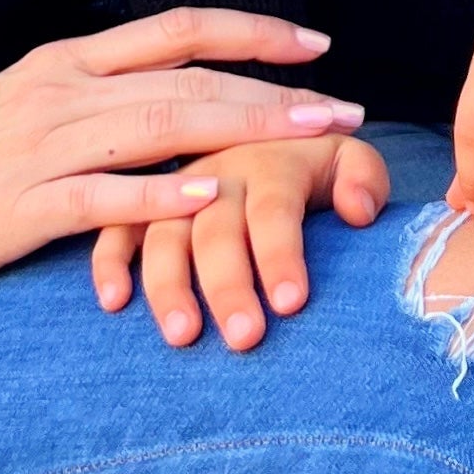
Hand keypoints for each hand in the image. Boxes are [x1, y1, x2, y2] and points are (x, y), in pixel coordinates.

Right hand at [0, 8, 362, 306]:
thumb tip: (184, 89)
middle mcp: (59, 91)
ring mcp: (39, 146)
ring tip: (310, 139)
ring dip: (244, 130)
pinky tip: (213, 192)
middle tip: (344, 110)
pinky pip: (102, 196)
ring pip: (159, 125)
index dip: (250, 31)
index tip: (317, 44)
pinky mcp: (21, 206)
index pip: (175, 28)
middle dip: (274, 91)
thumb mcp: (33, 108)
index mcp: (66, 61)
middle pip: (185, 78)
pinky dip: (161, 192)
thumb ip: (103, 94)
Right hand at [93, 130, 392, 349]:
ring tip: (183, 337)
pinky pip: (116, 229)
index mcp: (269, 158)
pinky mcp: (141, 204)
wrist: (266, 135)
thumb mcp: (347, 157)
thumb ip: (363, 177)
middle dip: (229, 286)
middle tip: (244, 339)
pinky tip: (114, 302)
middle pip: (217, 230)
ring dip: (170, 286)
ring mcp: (174, 189)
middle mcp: (217, 171)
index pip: (274, 209)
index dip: (281, 255)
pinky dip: (110, 262)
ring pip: (163, 235)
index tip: (292, 303)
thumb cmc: (313, 167)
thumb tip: (357, 211)